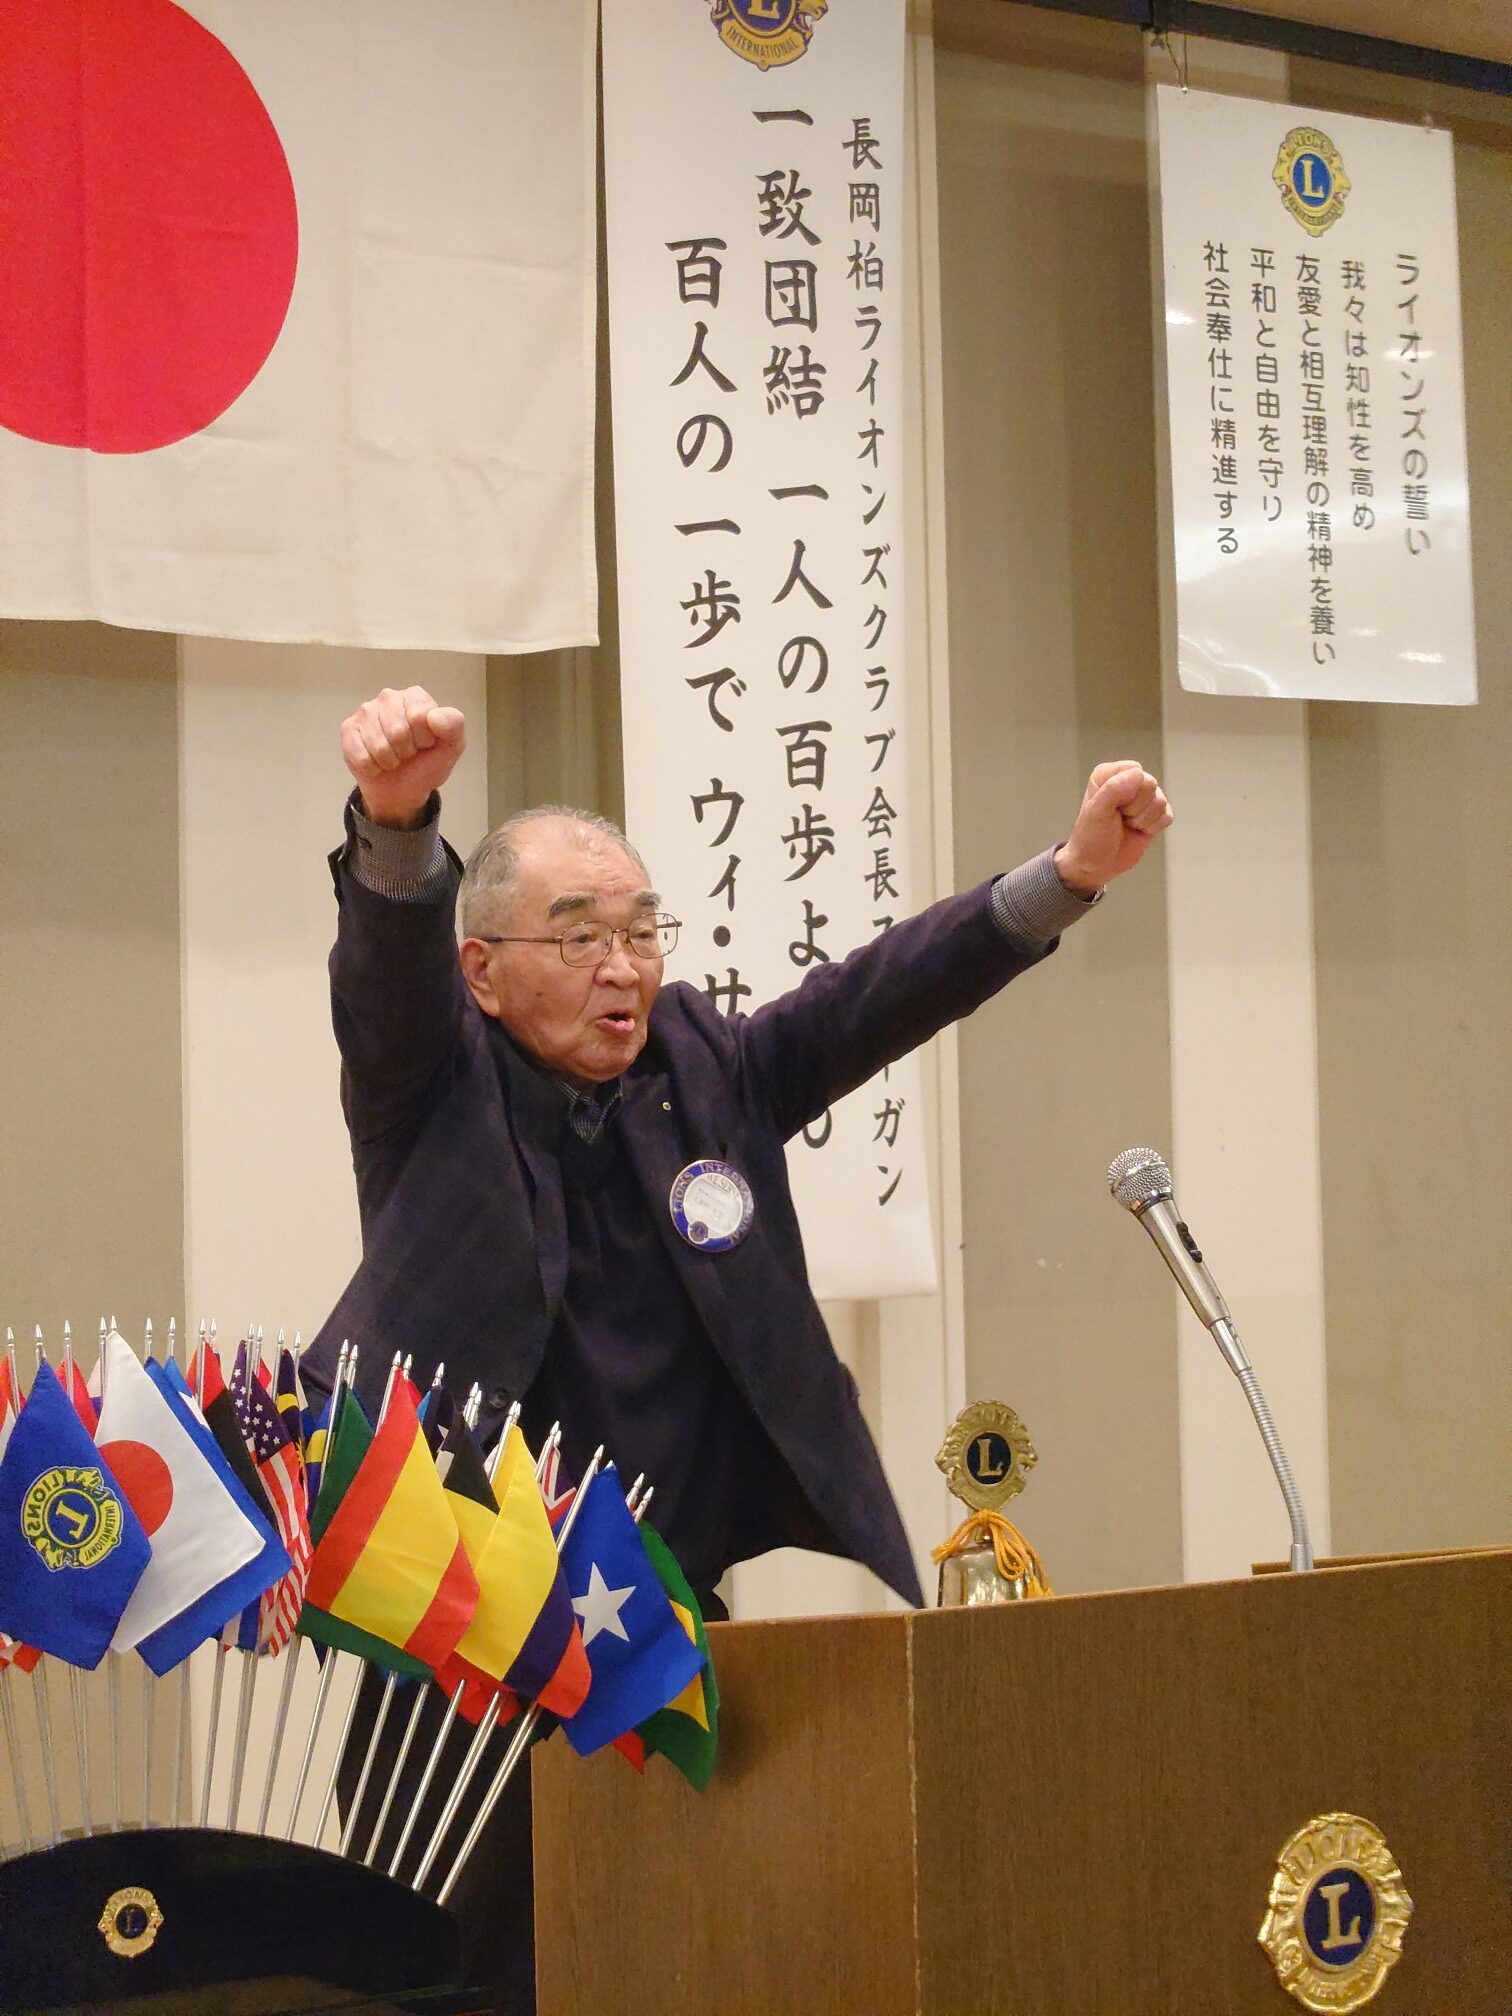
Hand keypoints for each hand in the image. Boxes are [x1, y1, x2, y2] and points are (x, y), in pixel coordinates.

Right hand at [339, 687, 466, 827]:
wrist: (403, 789)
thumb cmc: (426, 763)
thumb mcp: (451, 747)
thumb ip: (454, 726)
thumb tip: (434, 716)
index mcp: (415, 696)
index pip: (419, 718)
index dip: (424, 739)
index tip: (425, 744)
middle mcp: (388, 697)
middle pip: (397, 732)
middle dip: (406, 751)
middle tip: (407, 753)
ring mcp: (365, 712)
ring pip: (379, 746)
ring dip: (389, 761)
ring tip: (393, 757)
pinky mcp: (348, 729)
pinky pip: (361, 756)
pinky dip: (372, 768)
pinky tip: (376, 762)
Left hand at [1053, 760, 1172, 893]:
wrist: (1097, 865)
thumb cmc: (1091, 837)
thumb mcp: (1096, 812)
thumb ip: (1114, 789)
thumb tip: (1139, 774)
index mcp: (1109, 774)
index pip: (1135, 770)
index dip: (1126, 791)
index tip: (1111, 807)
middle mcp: (1128, 781)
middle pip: (1151, 784)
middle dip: (1136, 807)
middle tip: (1120, 818)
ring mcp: (1143, 798)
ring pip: (1160, 801)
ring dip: (1143, 820)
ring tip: (1127, 825)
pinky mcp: (1155, 814)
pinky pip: (1167, 815)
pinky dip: (1153, 827)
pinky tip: (1138, 831)